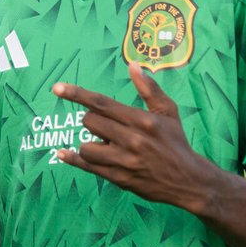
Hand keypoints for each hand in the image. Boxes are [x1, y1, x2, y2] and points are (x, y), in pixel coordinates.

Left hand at [52, 63, 213, 206]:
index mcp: (142, 120)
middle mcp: (132, 139)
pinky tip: (62, 153)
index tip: (57, 88)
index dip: (77, 94)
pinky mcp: (118, 178)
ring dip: (91, 143)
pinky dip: (72, 159)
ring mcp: (124, 160)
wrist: (188, 180)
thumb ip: (149, 89)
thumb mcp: (168, 112)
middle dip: (93, 122)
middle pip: (90, 122)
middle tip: (108, 128)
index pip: (102, 103)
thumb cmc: (175, 142)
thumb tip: (133, 65)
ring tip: (108, 146)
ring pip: (86, 145)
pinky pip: (87, 166)